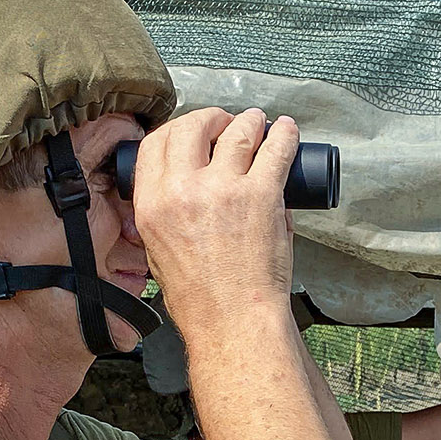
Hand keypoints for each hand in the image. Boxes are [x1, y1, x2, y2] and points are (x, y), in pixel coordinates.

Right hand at [130, 107, 298, 331]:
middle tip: (226, 123)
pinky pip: (275, 150)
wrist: (233, 321)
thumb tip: (184, 191)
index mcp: (152, 205)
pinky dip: (284, 136)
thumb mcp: (158, 252)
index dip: (175, 129)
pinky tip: (287, 131)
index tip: (191, 131)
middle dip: (211, 118)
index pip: (155, 145)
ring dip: (250, 121)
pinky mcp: (262, 195)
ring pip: (237, 132)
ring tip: (258, 121)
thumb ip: (164, 216)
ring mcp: (224, 189)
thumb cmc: (200, 299)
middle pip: (193, 127)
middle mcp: (183, 190)